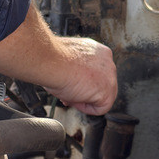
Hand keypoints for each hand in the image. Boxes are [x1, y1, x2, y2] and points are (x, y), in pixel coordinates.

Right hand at [0, 6, 117, 115]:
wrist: (49, 60)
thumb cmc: (49, 56)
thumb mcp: (60, 55)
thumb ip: (66, 62)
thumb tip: (55, 66)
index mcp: (96, 50)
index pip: (94, 72)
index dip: (80, 82)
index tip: (67, 84)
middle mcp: (106, 60)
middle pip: (98, 85)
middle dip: (81, 91)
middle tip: (65, 91)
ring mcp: (109, 75)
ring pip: (99, 97)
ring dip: (82, 99)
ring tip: (66, 93)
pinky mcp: (107, 91)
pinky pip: (100, 108)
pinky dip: (85, 108)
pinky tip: (72, 98)